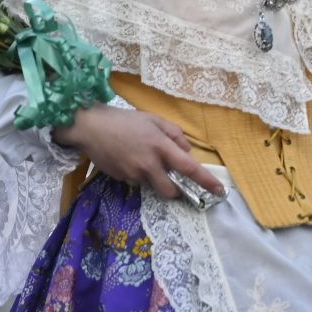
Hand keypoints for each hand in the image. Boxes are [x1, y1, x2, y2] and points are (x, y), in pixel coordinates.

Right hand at [55, 106, 225, 202]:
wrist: (91, 127)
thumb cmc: (126, 121)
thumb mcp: (155, 120)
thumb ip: (175, 135)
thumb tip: (187, 152)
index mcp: (161, 147)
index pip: (189, 168)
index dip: (206, 181)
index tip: (220, 191)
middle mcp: (149, 164)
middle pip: (170, 190)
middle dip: (175, 190)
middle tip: (172, 178)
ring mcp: (133, 174)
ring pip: (152, 186)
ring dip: (154, 178)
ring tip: (142, 158)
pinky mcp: (121, 179)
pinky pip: (137, 182)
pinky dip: (139, 175)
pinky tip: (129, 159)